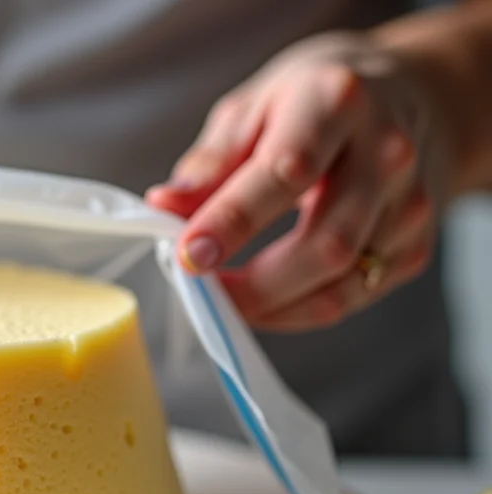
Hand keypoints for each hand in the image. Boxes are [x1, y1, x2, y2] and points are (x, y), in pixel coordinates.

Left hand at [146, 32, 445, 331]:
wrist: (403, 96)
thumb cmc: (310, 102)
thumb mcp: (249, 110)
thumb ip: (209, 163)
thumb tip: (164, 206)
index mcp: (336, 103)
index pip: (285, 172)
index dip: (232, 222)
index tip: (187, 255)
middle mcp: (386, 152)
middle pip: (324, 243)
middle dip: (253, 285)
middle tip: (201, 291)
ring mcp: (409, 202)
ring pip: (342, 282)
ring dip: (272, 307)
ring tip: (224, 297)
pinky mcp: (416, 244)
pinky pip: (353, 296)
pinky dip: (299, 310)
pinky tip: (265, 298)